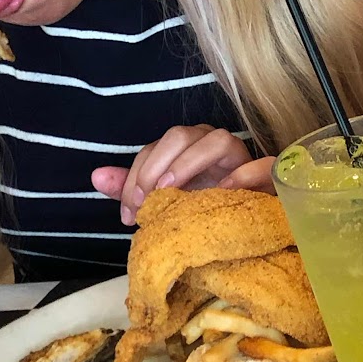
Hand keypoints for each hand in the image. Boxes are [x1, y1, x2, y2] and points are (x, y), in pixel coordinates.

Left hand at [92, 124, 267, 224]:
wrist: (251, 225)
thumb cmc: (204, 209)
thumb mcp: (164, 202)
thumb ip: (131, 189)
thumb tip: (95, 177)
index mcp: (185, 147)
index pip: (153, 148)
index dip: (135, 176)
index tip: (128, 212)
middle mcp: (210, 143)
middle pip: (179, 136)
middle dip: (154, 167)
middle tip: (144, 202)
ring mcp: (241, 156)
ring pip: (217, 141)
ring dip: (188, 163)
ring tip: (170, 191)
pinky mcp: (267, 173)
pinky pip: (260, 163)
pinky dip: (243, 174)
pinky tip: (224, 190)